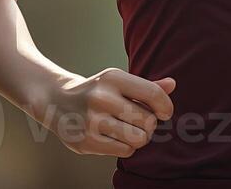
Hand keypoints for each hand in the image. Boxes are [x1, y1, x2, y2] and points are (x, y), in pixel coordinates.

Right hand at [37, 68, 175, 157]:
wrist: (57, 101)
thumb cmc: (97, 91)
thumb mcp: (118, 82)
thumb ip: (146, 86)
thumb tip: (172, 85)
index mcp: (112, 78)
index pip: (152, 94)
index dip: (165, 106)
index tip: (164, 112)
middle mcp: (101, 98)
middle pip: (148, 121)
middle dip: (150, 124)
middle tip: (141, 122)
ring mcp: (92, 121)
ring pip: (138, 139)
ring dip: (139, 137)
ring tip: (130, 130)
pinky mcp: (86, 142)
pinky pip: (124, 151)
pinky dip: (127, 147)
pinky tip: (117, 138)